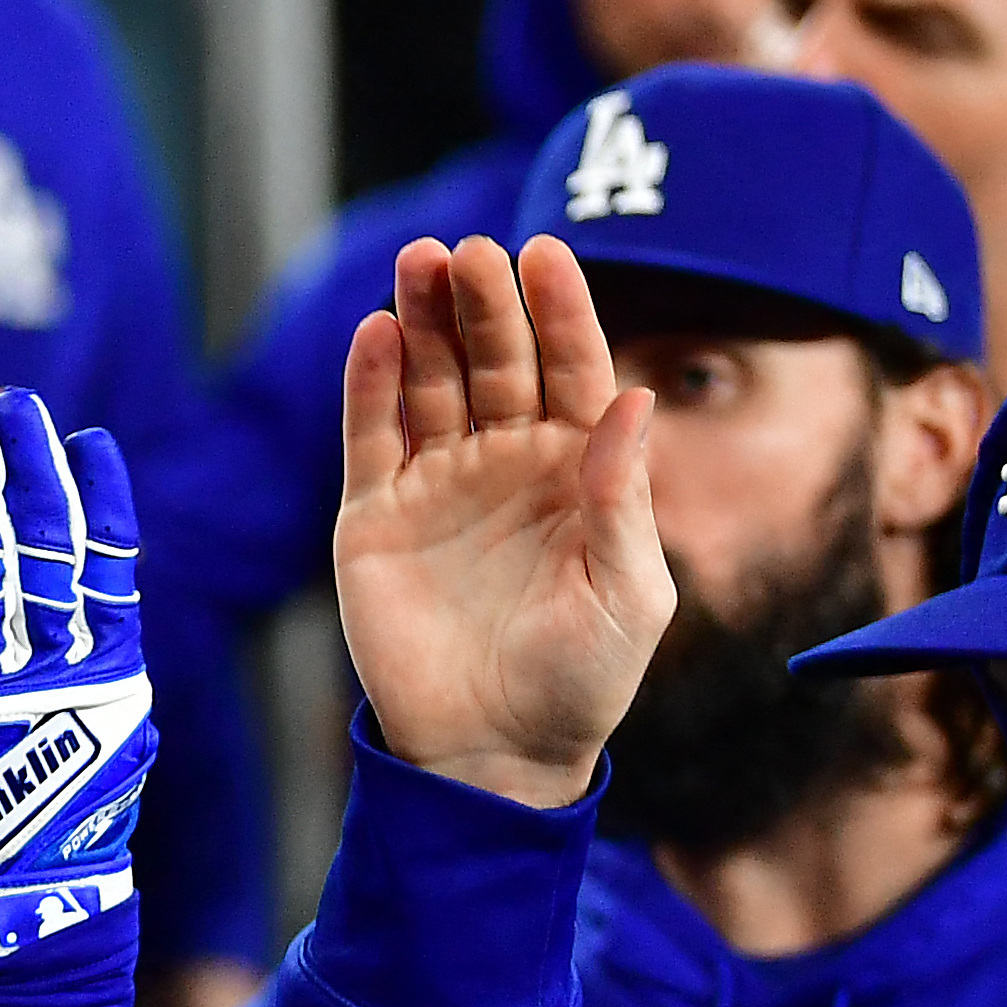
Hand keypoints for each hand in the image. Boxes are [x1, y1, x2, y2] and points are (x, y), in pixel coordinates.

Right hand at [332, 234, 668, 811]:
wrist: (493, 755)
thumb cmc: (582, 681)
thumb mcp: (629, 592)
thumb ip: (625, 497)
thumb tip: (636, 397)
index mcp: (578, 471)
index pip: (571, 368)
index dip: (559, 311)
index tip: (544, 252)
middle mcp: (506, 464)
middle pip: (493, 360)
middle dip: (482, 303)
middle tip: (468, 250)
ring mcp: (438, 486)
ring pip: (429, 382)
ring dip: (424, 321)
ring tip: (419, 263)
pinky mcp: (375, 519)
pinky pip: (372, 437)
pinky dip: (371, 384)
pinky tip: (378, 333)